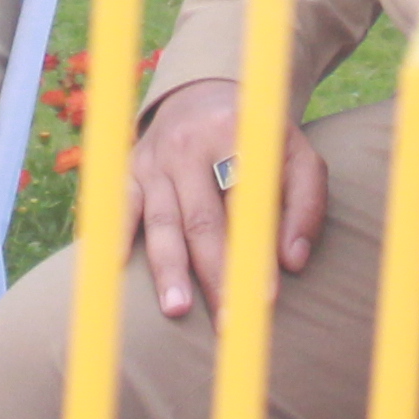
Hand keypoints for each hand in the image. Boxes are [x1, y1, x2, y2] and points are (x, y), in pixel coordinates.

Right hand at [131, 81, 324, 319]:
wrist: (202, 94)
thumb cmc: (258, 140)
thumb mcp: (296, 155)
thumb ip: (305, 205)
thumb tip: (292, 262)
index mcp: (235, 136)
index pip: (247, 204)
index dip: (255, 253)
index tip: (264, 299)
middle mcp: (189, 146)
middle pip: (203, 220)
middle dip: (215, 275)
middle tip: (229, 324)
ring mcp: (153, 159)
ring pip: (161, 221)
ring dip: (169, 268)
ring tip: (177, 310)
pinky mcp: (128, 169)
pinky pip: (117, 205)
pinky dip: (114, 234)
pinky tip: (113, 266)